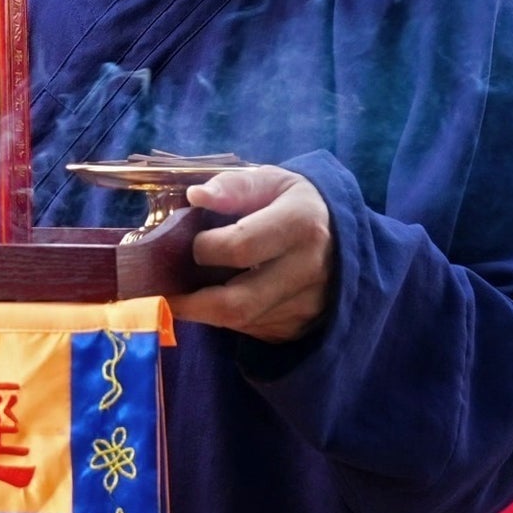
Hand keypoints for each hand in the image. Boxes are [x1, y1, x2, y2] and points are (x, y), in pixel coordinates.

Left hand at [176, 164, 335, 342]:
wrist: (346, 237)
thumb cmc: (297, 204)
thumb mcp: (273, 182)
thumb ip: (234, 187)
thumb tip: (195, 196)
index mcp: (301, 224)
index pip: (239, 248)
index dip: (204, 249)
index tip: (194, 244)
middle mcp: (308, 270)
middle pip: (236, 304)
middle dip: (191, 304)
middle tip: (166, 292)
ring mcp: (307, 305)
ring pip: (240, 322)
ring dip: (207, 312)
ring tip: (191, 292)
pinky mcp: (300, 328)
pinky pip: (253, 330)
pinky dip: (229, 318)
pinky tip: (224, 298)